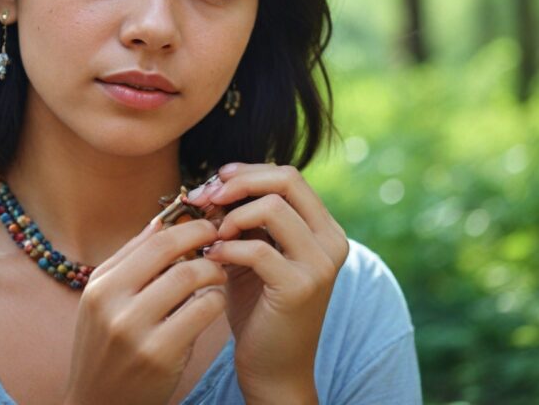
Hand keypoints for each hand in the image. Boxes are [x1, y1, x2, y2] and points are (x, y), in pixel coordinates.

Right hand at [63, 217, 226, 404]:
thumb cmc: (105, 349)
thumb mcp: (102, 301)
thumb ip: (130, 260)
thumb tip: (159, 222)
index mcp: (101, 286)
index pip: (153, 241)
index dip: (187, 228)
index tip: (206, 225)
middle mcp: (114, 306)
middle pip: (173, 254)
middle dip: (205, 242)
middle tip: (221, 244)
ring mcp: (136, 332)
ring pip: (190, 279)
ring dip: (213, 271)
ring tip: (218, 274)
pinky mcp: (159, 356)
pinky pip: (202, 312)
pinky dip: (215, 301)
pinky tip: (213, 303)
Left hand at [185, 162, 349, 399]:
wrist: (273, 367)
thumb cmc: (258, 306)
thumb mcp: (254, 251)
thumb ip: (246, 217)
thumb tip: (216, 181)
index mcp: (323, 227)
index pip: (288, 175)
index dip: (247, 172)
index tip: (215, 181)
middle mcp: (332, 240)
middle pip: (287, 180)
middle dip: (239, 183)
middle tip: (206, 198)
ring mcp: (320, 264)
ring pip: (273, 208)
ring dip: (231, 216)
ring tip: (212, 236)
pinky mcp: (301, 288)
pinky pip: (258, 249)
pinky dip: (227, 247)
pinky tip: (212, 259)